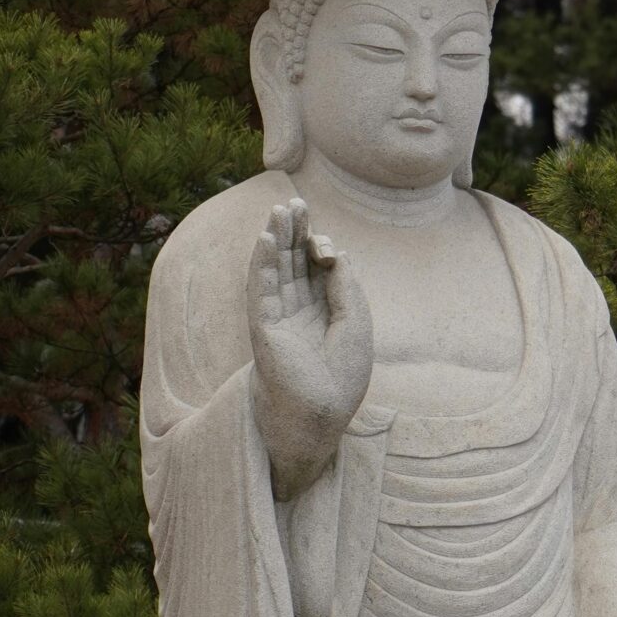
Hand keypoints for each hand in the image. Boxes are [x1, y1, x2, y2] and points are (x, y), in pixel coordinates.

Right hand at [246, 199, 372, 460]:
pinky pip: (260, 288)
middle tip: (296, 202)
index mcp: (324, 314)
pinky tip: (266, 238)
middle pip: (295, 264)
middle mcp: (300, 313)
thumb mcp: (356, 323)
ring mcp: (279, 318)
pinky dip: (262, 262)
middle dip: (296, 234)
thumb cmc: (343, 377)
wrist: (322, 414)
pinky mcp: (263, 326)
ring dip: (277, 239)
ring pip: (276, 270)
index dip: (322, 250)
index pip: (318, 271)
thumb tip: (336, 252)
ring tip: (280, 209)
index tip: (328, 245)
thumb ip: (346, 286)